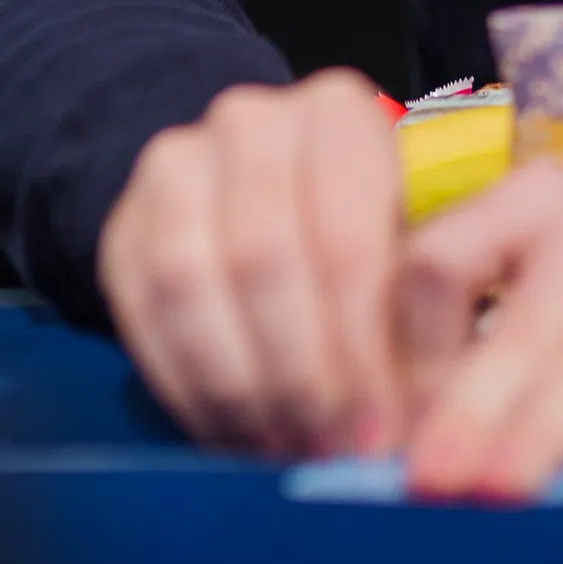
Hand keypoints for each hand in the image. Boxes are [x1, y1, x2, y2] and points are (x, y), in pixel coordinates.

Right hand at [97, 70, 402, 458]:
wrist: (275, 190)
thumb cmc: (377, 226)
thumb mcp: (423, 236)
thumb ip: (428, 297)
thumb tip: (435, 404)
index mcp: (340, 112)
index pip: (347, 237)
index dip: (362, 346)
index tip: (380, 427)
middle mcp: (254, 121)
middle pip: (266, 259)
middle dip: (301, 375)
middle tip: (331, 452)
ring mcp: (179, 166)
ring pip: (194, 284)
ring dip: (242, 387)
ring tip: (286, 449)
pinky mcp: (127, 224)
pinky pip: (146, 314)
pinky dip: (191, 388)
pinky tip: (236, 435)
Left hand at [398, 161, 562, 501]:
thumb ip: (520, 343)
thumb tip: (421, 451)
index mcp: (545, 196)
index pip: (441, 261)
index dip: (403, 355)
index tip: (380, 441)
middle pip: (520, 315)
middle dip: (469, 409)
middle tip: (425, 487)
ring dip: (552, 424)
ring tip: (507, 493)